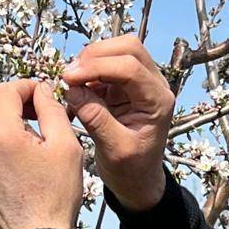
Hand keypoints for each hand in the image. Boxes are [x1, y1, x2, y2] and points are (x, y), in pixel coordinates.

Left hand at [0, 79, 83, 228]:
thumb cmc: (56, 199)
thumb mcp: (67, 149)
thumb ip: (52, 110)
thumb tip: (40, 90)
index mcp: (0, 136)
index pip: (4, 90)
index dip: (24, 87)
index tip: (38, 96)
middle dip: (7, 104)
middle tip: (30, 117)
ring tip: (21, 156)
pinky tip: (7, 177)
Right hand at [61, 34, 173, 211]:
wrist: (138, 181)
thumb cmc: (131, 170)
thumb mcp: (114, 149)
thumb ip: (95, 118)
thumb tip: (73, 89)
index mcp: (158, 101)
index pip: (130, 67)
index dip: (97, 67)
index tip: (70, 77)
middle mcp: (154, 85)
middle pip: (128, 47)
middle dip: (95, 55)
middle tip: (69, 75)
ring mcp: (140, 83)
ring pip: (117, 50)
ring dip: (91, 60)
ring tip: (71, 82)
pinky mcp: (125, 86)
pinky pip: (106, 65)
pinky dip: (88, 71)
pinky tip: (76, 88)